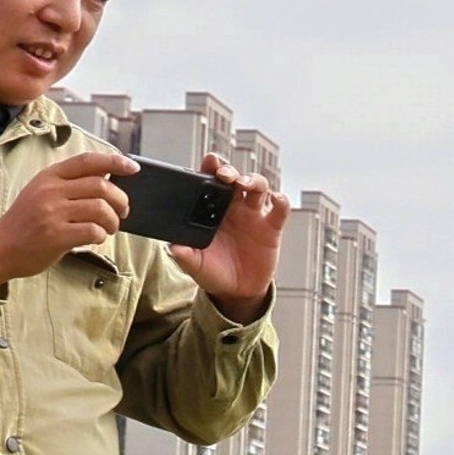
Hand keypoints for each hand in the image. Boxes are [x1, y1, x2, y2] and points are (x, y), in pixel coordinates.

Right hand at [0, 151, 133, 281]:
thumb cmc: (26, 221)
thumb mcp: (41, 192)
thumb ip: (68, 183)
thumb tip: (106, 177)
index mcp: (49, 176)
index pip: (88, 160)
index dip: (114, 161)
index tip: (132, 167)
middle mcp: (51, 190)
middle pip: (101, 186)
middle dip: (120, 200)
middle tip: (122, 211)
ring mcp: (52, 212)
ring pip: (101, 208)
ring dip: (112, 221)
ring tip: (109, 228)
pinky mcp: (55, 235)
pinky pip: (92, 230)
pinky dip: (101, 235)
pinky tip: (95, 238)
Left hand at [174, 158, 289, 319]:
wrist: (237, 292)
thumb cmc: (214, 273)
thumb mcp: (196, 266)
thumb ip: (185, 256)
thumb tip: (173, 247)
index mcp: (212, 210)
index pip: (211, 182)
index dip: (211, 168)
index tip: (209, 162)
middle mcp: (234, 207)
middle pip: (235, 178)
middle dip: (231, 171)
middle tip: (224, 175)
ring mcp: (254, 215)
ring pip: (258, 187)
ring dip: (253, 180)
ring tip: (246, 183)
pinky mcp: (271, 227)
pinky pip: (280, 209)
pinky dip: (281, 201)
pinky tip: (277, 199)